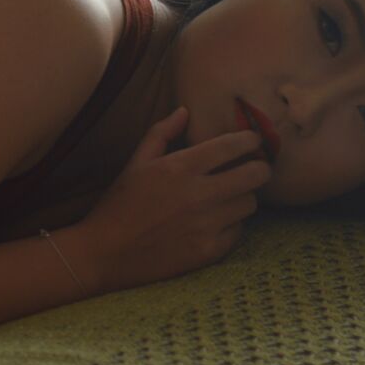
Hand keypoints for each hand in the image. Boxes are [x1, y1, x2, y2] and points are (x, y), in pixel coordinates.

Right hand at [66, 107, 270, 294]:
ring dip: (243, 197)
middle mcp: (198, 194)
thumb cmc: (119, 204)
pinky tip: (216, 223)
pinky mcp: (208, 251)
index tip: (254, 141)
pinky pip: (238, 232)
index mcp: (180, 167)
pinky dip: (232, 226)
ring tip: (230, 197)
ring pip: (250, 203)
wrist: (104, 253)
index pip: (233, 146)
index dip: (251, 140)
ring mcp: (205, 225)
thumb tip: (184, 111)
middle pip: (255, 175)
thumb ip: (162, 133)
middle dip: (260, 168)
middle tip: (254, 169)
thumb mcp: (135, 162)